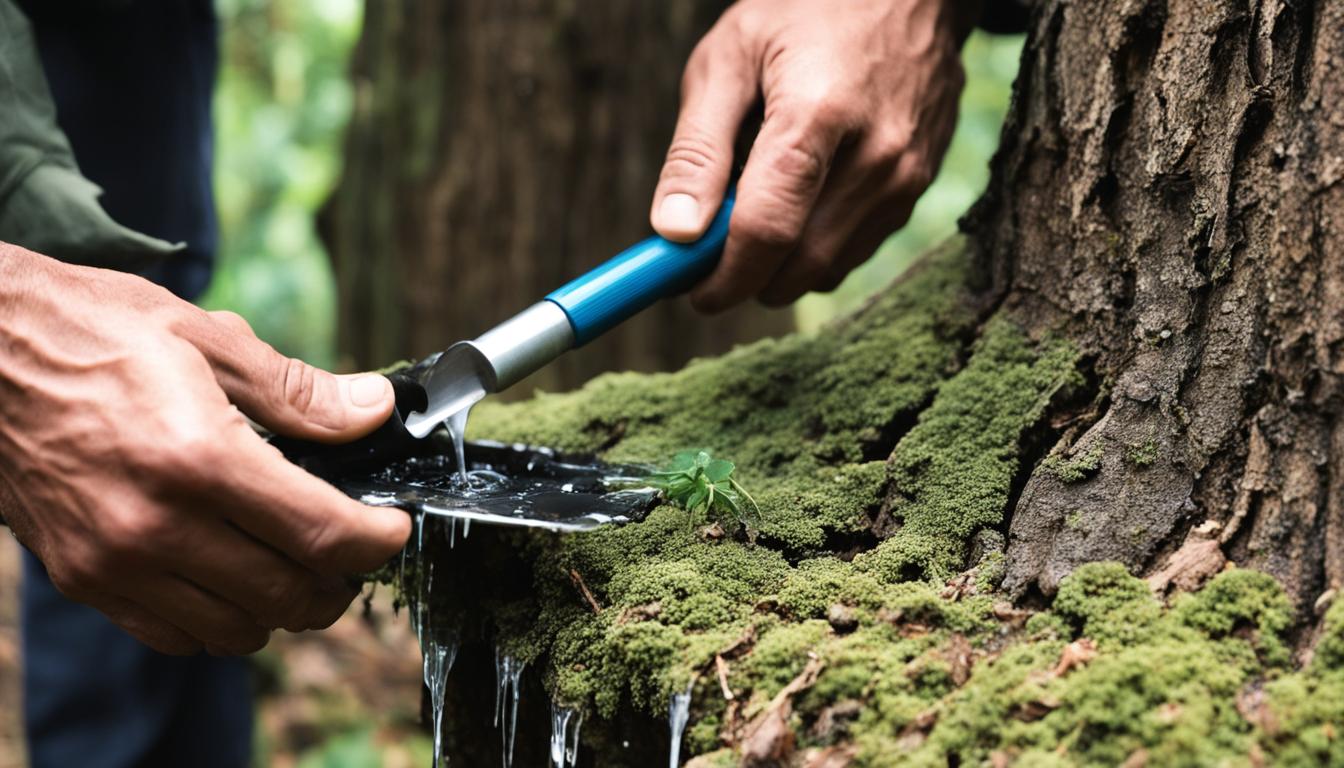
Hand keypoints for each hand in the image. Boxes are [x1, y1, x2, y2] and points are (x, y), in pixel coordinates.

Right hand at [0, 244, 411, 654]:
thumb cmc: (90, 332)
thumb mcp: (206, 338)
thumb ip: (299, 391)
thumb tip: (374, 410)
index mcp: (197, 457)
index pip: (322, 533)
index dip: (377, 540)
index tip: (395, 526)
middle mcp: (155, 524)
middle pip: (289, 595)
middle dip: (341, 579)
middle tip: (352, 546)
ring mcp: (114, 561)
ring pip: (237, 629)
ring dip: (282, 605)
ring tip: (294, 560)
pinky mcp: (83, 578)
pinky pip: (175, 635)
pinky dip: (220, 619)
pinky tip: (231, 573)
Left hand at [651, 0, 970, 310]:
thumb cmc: (805, 9)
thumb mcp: (729, 59)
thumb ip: (697, 150)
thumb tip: (673, 234)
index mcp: (818, 115)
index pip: (766, 230)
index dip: (722, 276)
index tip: (689, 290)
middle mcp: (876, 156)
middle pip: (799, 264)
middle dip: (746, 278)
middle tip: (707, 258)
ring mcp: (907, 175)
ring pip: (829, 268)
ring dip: (780, 267)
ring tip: (751, 212)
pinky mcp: (921, 184)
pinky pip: (857, 248)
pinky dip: (816, 247)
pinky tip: (797, 201)